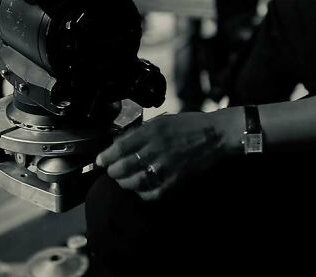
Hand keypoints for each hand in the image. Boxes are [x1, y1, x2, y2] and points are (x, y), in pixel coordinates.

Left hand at [95, 111, 230, 200]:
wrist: (214, 135)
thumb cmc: (188, 125)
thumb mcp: (162, 121)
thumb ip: (142, 132)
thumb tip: (121, 143)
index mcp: (151, 130)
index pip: (120, 146)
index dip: (106, 156)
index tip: (100, 160)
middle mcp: (156, 148)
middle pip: (124, 166)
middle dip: (113, 171)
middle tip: (111, 172)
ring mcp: (166, 166)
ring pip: (135, 181)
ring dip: (125, 183)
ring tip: (123, 181)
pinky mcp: (175, 180)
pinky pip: (153, 193)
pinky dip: (143, 194)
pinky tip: (141, 190)